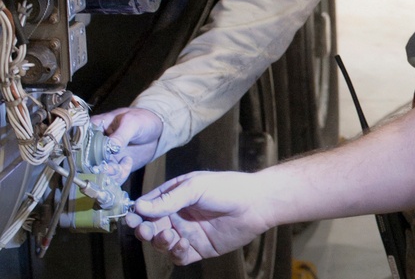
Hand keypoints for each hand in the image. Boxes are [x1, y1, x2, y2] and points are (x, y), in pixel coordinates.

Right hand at [90, 107, 163, 175]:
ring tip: (120, 166)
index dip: (85, 154)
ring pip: (98, 173)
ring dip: (108, 174)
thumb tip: (109, 147)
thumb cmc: (141, 120)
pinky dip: (118, 176)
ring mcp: (103, 158)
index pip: (81, 144)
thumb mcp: (132, 123)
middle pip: (87, 162)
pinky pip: (110, 178)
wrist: (156, 130)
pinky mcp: (112, 167)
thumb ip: (121, 135)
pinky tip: (127, 162)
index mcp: (94, 129)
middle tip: (111, 168)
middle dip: (98, 169)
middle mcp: (94, 145)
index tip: (96, 160)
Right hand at [127, 171, 271, 264]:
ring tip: (169, 234)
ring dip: (160, 241)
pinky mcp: (198, 248)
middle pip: (152, 226)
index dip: (138, 212)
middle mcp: (180, 214)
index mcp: (177, 195)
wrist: (255, 204)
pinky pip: (178, 256)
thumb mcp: (196, 187)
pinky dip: (175, 253)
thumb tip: (139, 206)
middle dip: (144, 229)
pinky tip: (182, 244)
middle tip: (144, 229)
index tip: (130, 217)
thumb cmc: (227, 188)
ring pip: (162, 243)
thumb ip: (169, 199)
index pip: (150, 205)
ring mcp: (188, 232)